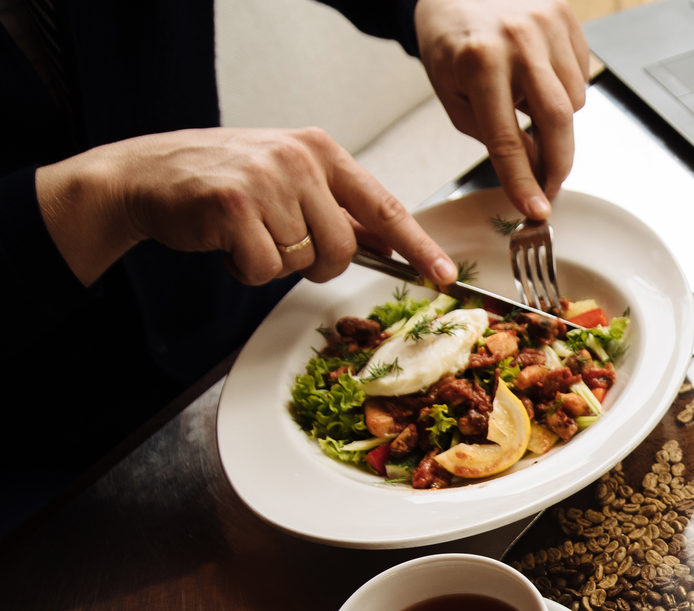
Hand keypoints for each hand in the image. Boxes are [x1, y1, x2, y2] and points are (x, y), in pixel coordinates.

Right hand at [36, 127, 455, 288]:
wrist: (145, 175)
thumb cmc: (221, 180)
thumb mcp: (288, 181)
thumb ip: (337, 208)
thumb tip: (390, 242)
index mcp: (320, 150)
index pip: (384, 205)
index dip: (418, 246)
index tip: (444, 274)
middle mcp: (299, 160)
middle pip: (343, 247)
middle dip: (317, 263)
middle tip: (279, 243)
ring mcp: (267, 180)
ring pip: (304, 262)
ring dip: (275, 263)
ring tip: (245, 233)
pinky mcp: (234, 206)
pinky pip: (265, 269)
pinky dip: (245, 269)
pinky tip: (226, 242)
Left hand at [414, 0, 590, 219]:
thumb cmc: (451, 45)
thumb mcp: (456, 98)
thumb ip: (495, 137)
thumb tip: (534, 171)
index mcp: (479, 62)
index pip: (507, 139)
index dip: (524, 181)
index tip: (537, 210)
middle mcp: (517, 40)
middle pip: (558, 120)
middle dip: (559, 163)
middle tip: (551, 186)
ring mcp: (546, 24)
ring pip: (574, 101)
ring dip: (557, 118)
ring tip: (528, 104)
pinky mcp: (565, 16)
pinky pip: (581, 74)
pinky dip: (565, 88)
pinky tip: (539, 77)